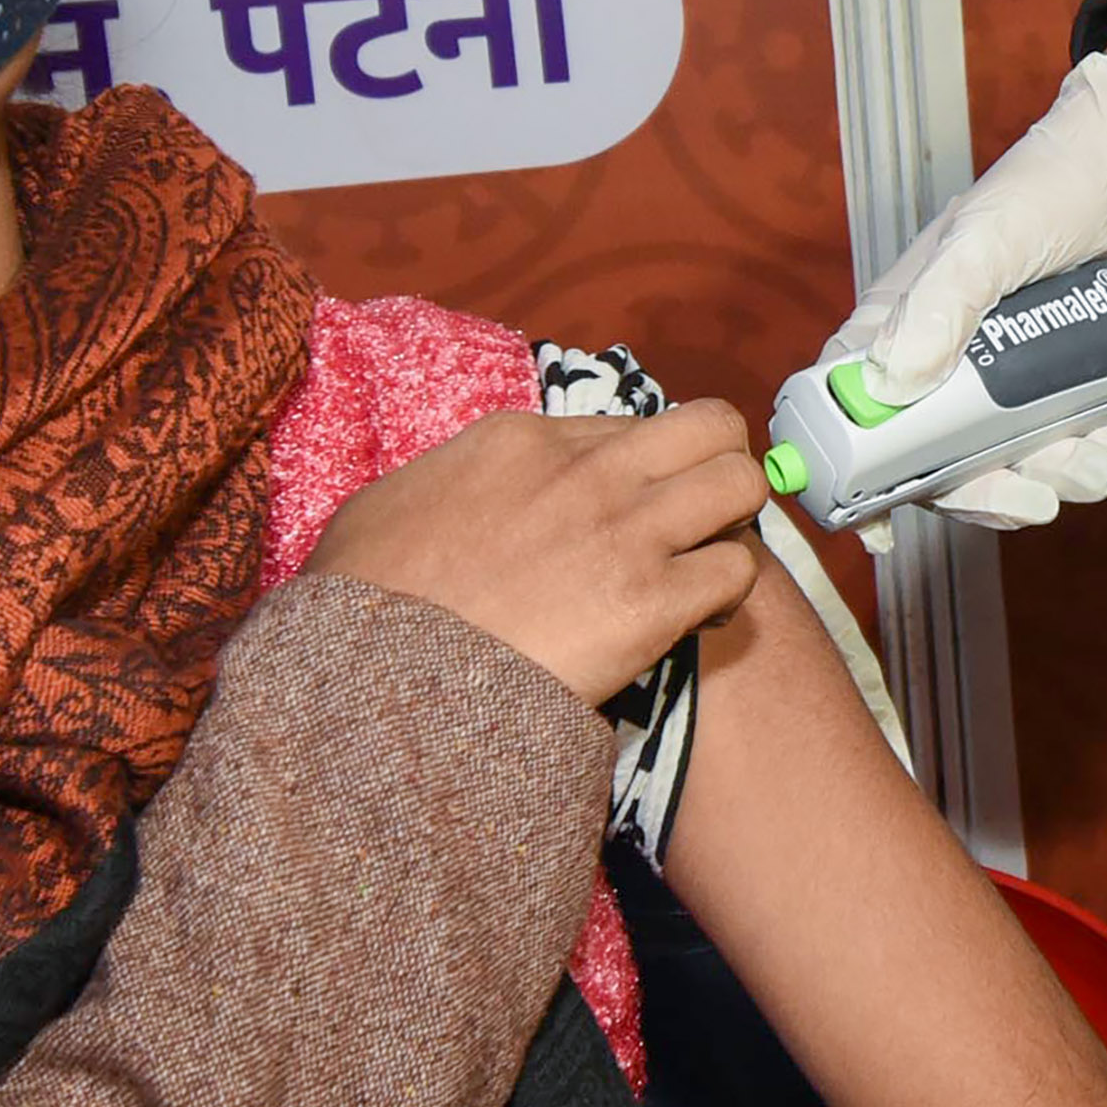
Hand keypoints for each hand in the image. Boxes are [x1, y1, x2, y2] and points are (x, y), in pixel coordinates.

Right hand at [301, 400, 765, 707]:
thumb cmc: (364, 606)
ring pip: (742, 484)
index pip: (629, 426)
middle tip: (695, 523)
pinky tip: (696, 620)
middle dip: (716, 471)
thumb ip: (444, 484)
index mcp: (523, 439)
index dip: (641, 470)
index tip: (629, 512)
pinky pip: (737, 572)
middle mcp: (588, 470)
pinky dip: (729, 596)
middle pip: (712, 428)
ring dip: (733, 526)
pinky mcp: (652, 601)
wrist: (378, 680)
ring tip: (703, 568)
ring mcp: (625, 531)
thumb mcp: (386, 507)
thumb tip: (454, 499)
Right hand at [829, 42, 1106, 529]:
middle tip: (1037, 497)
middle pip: (932, 459)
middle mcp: (937, 356)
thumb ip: (941, 303)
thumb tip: (890, 383)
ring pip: (998, 461)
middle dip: (986, 492)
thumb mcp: (991, 238)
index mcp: (899, 322)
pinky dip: (1076, 460)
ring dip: (1047, 480)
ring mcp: (994, 374)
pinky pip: (1047, 445)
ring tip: (1096, 461)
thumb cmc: (1049, 184)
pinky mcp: (1046, 380)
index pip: (847, 410)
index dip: (853, 476)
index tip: (880, 530)